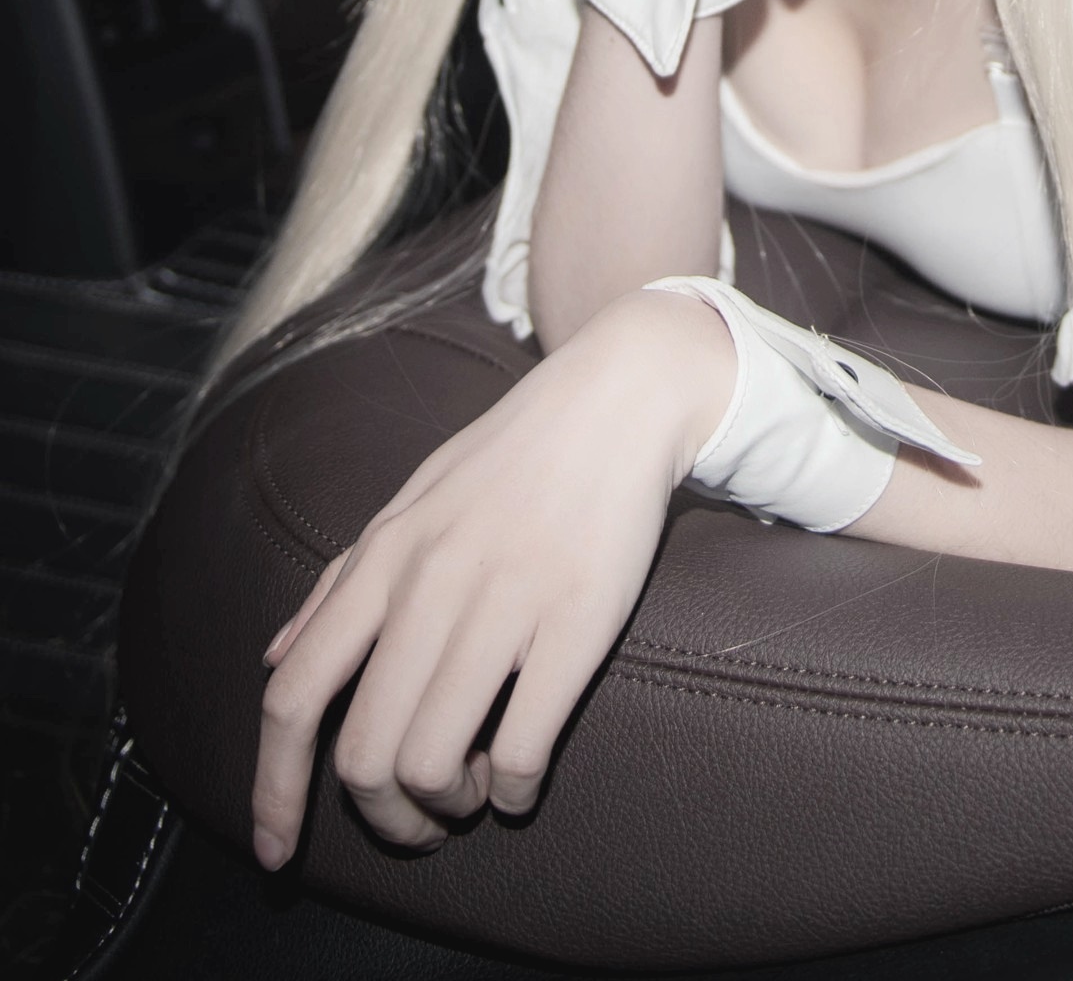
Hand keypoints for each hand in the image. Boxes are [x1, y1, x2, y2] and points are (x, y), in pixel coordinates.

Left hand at [252, 288, 735, 866]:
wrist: (619, 397)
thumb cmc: (511, 456)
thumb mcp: (410, 502)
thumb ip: (339, 583)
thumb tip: (274, 660)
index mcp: (382, 558)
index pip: (293, 696)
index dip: (274, 790)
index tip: (277, 855)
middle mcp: (430, 582)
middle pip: (362, 755)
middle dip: (385, 817)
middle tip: (420, 820)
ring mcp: (505, 600)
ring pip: (433, 764)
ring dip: (448, 809)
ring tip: (474, 788)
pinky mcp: (578, 619)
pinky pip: (520, 750)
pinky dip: (512, 793)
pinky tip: (521, 776)